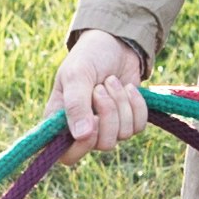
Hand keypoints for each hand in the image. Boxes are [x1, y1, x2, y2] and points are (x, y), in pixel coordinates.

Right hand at [54, 30, 149, 148]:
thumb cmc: (88, 56)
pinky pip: (138, 127)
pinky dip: (136, 105)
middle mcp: (83, 129)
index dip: (82, 145)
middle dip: (108, 113)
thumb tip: (81, 135)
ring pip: (122, 135)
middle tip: (101, 87)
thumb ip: (76, 105)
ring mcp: (107, 126)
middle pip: (101, 144)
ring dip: (121, 104)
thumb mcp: (76, 75)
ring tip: (112, 82)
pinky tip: (129, 88)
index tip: (92, 119)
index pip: (68, 156)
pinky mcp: (127, 120)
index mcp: (60, 122)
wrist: (115, 42)